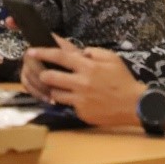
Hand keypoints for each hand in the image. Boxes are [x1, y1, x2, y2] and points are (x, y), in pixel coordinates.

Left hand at [26, 39, 146, 127]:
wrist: (133, 105)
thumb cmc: (123, 80)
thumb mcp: (112, 58)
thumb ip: (93, 52)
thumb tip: (80, 52)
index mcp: (88, 66)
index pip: (59, 56)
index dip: (42, 52)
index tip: (31, 51)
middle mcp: (81, 82)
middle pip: (50, 76)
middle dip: (43, 74)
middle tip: (43, 73)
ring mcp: (80, 99)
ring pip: (54, 93)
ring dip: (53, 89)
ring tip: (60, 87)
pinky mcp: (81, 112)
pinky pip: (67, 105)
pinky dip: (68, 101)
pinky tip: (76, 100)